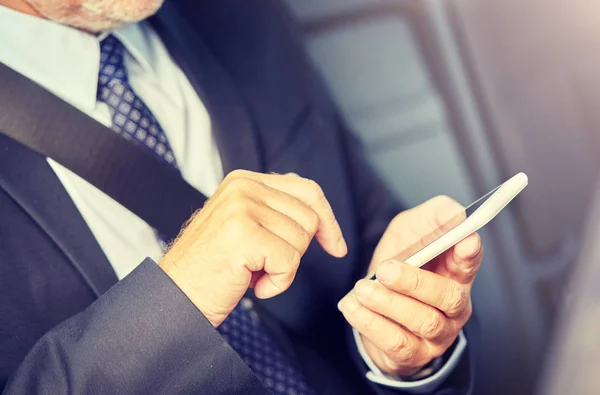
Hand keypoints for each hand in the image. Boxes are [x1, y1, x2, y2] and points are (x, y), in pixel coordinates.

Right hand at [159, 170, 346, 326]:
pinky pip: (290, 262)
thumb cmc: (214, 268)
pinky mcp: (244, 234)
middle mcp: (243, 187)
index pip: (307, 189)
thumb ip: (275, 209)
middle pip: (309, 218)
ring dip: (284, 269)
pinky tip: (252, 285)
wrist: (177, 297)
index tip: (336, 246)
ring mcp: (242, 208)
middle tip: (264, 264)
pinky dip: (278, 283)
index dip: (328, 220)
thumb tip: (320, 215)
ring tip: (252, 273)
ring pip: (302, 241)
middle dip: (297, 251)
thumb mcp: (245, 225)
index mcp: (245, 180)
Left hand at [337, 196, 482, 376]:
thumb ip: (432, 217)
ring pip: (424, 322)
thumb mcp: (410, 231)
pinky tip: (352, 307)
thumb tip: (456, 211)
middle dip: (415, 282)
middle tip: (385, 270)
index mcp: (456, 273)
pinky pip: (397, 343)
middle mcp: (454, 307)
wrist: (374, 306)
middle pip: (448, 297)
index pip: (470, 263)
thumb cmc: (398, 263)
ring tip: (362, 289)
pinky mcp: (413, 355)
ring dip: (389, 303)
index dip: (469, 254)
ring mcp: (437, 334)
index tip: (465, 241)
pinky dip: (372, 324)